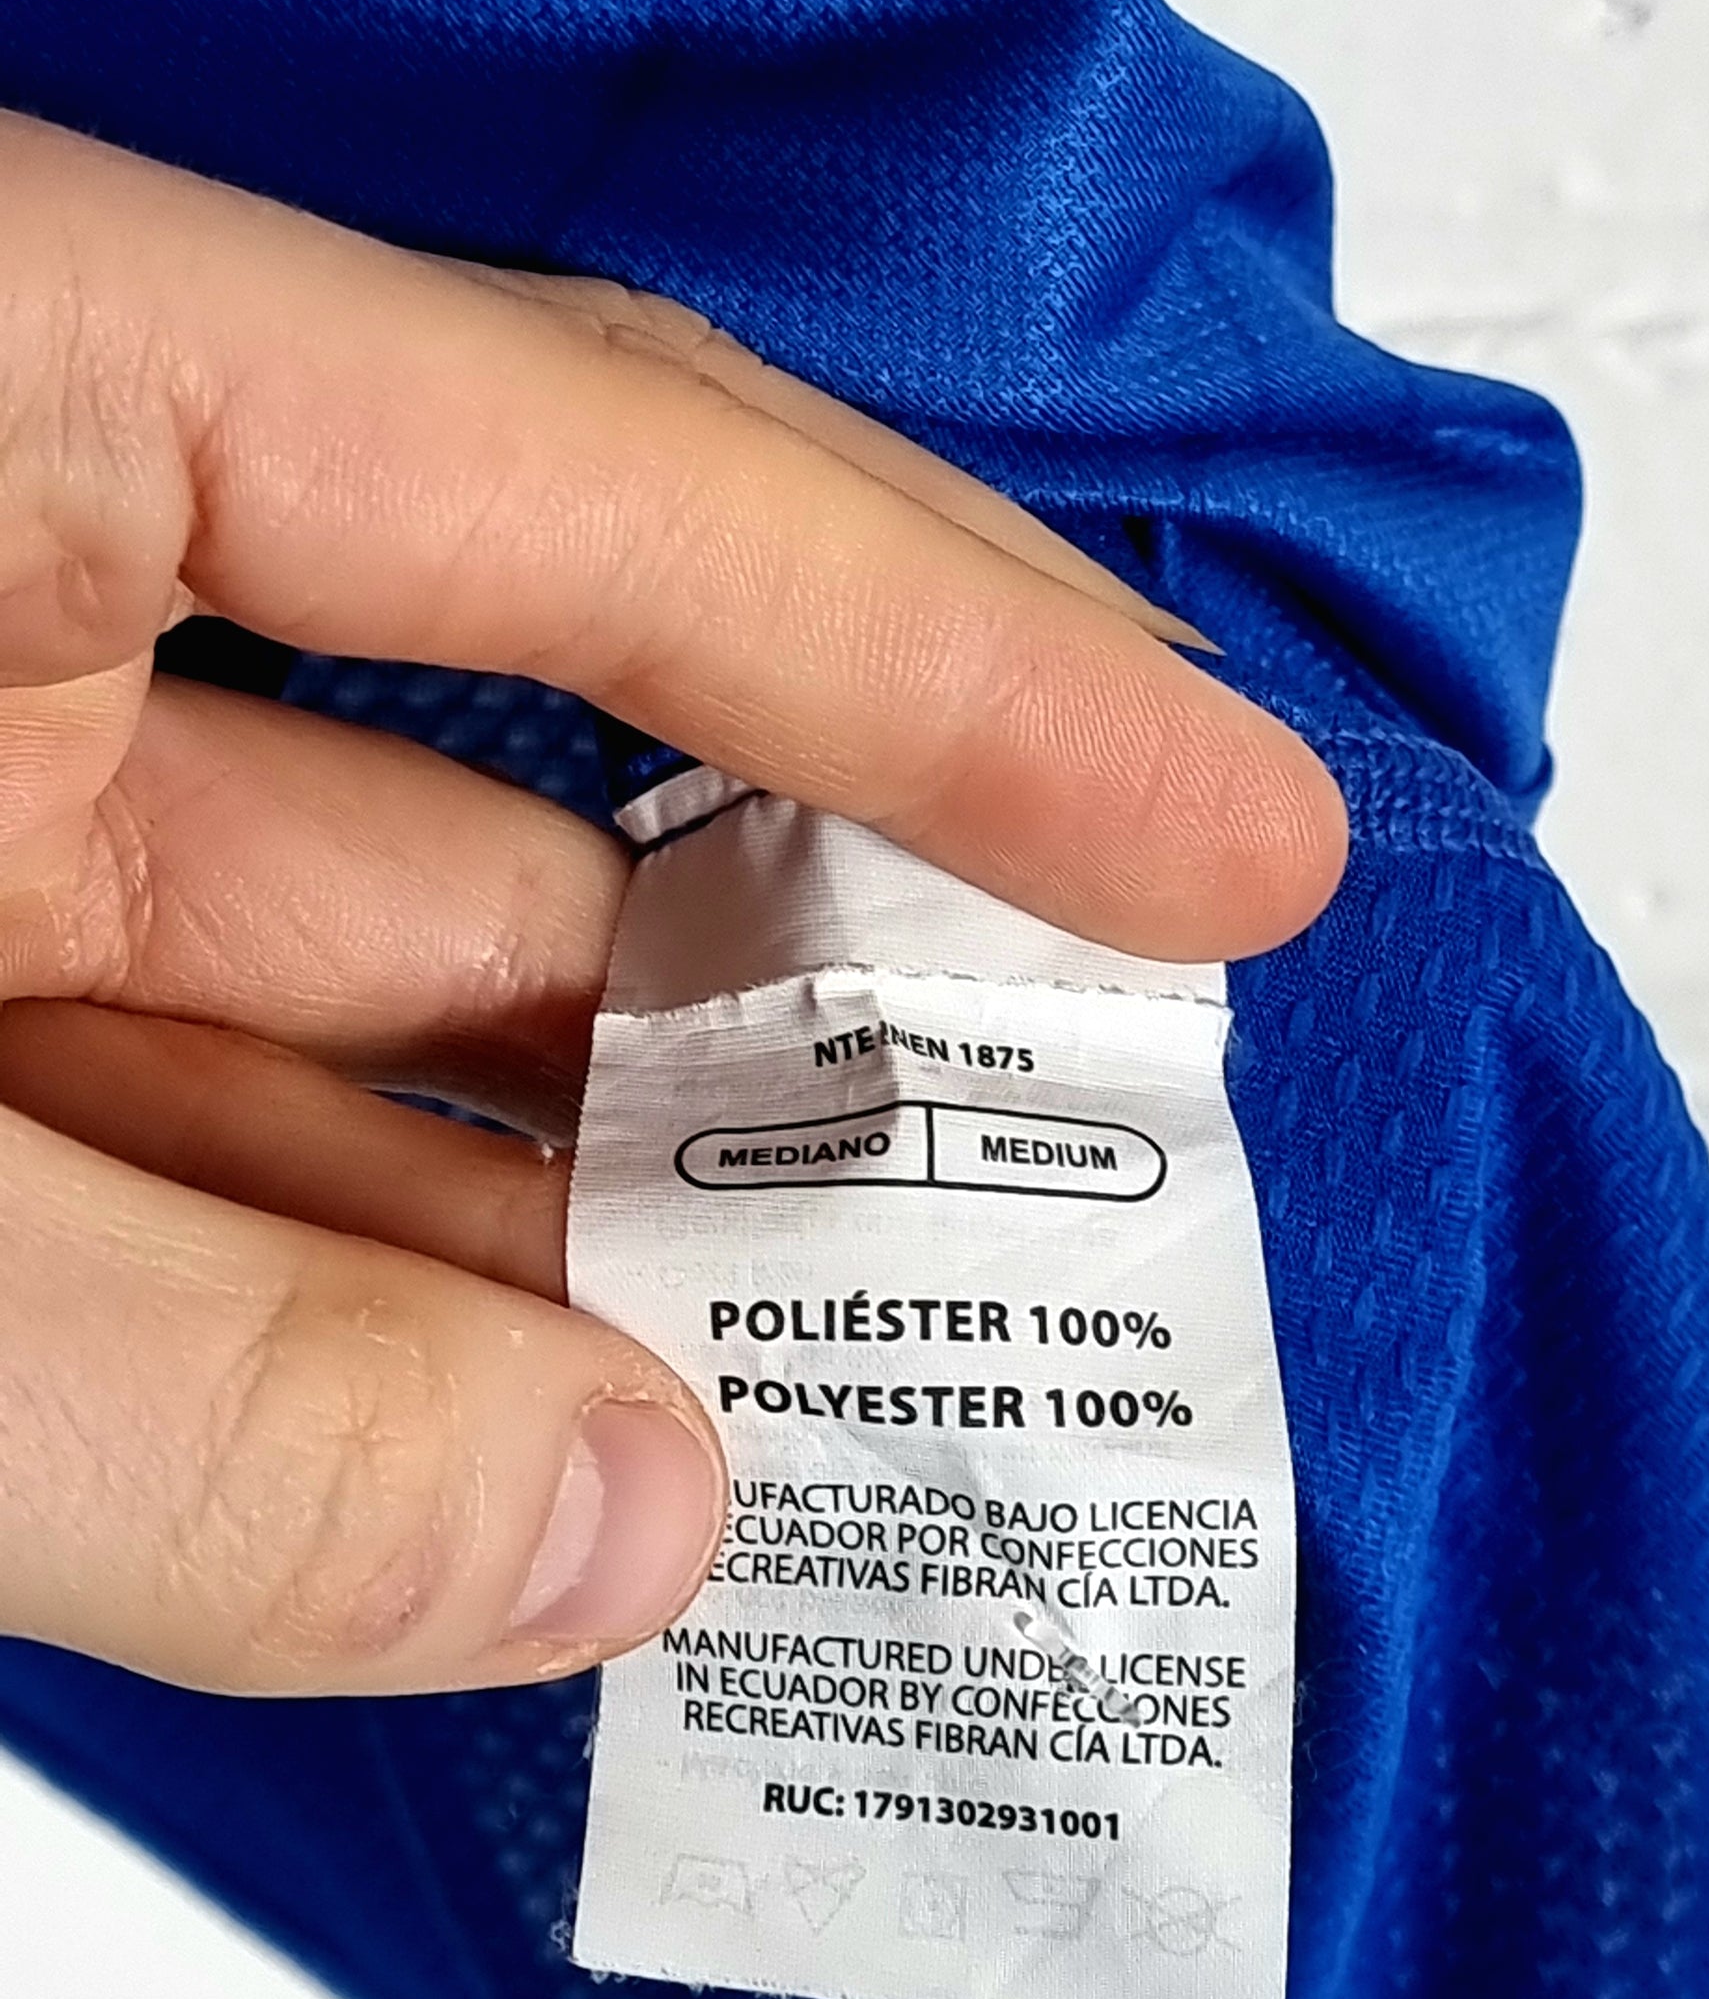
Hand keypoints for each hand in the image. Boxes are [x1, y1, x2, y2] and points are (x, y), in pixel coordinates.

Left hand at [0, 112, 1344, 1699]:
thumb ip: (201, 1403)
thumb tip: (621, 1530)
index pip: (589, 467)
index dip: (960, 661)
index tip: (1232, 835)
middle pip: (518, 703)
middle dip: (817, 943)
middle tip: (1093, 1098)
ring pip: (348, 944)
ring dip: (596, 1172)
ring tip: (844, 1346)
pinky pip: (186, 1071)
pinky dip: (362, 1247)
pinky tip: (543, 1398)